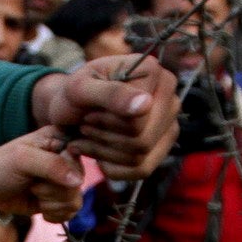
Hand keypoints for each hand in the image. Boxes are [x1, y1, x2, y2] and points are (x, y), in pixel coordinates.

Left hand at [0, 129, 83, 222]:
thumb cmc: (0, 168)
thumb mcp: (23, 160)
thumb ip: (52, 166)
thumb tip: (78, 181)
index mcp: (59, 139)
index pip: (77, 159)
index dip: (63, 172)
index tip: (42, 174)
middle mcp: (65, 158)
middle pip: (78, 183)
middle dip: (52, 190)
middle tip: (32, 185)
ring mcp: (63, 180)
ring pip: (75, 200)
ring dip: (51, 203)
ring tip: (34, 194)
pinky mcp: (59, 199)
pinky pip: (71, 212)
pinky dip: (54, 214)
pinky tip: (40, 208)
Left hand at [33, 55, 180, 181]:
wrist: (71, 108)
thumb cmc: (73, 94)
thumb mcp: (80, 89)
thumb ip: (111, 93)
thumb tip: (145, 104)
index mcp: (153, 71)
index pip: (138, 120)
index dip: (107, 123)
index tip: (88, 112)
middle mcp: (170, 96)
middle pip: (143, 141)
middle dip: (106, 140)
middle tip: (86, 127)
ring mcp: (170, 122)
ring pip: (141, 158)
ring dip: (106, 153)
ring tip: (90, 137)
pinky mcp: (163, 144)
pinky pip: (143, 170)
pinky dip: (114, 168)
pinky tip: (98, 154)